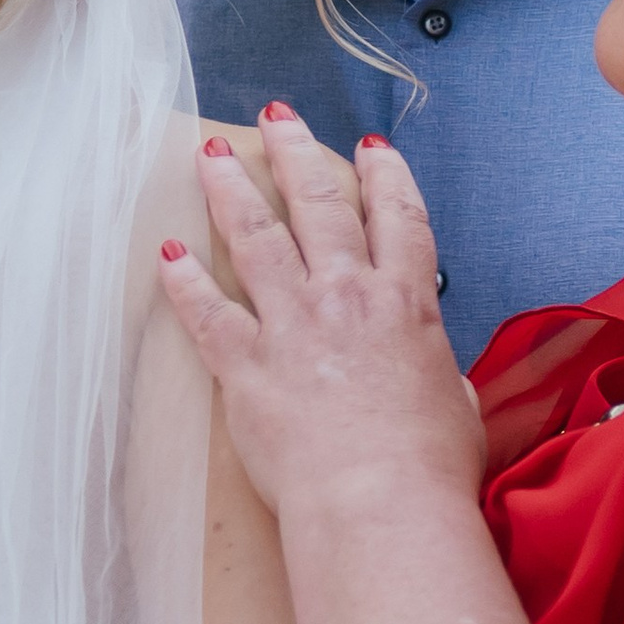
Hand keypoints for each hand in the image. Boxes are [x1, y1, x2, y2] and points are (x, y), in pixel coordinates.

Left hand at [159, 110, 484, 529]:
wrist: (379, 504)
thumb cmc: (429, 469)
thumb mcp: (458, 407)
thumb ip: (439, 376)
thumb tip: (436, 380)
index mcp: (407, 304)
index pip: (399, 218)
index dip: (386, 176)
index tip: (371, 147)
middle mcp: (347, 297)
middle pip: (319, 203)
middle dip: (295, 153)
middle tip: (276, 119)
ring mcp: (292, 325)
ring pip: (257, 237)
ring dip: (230, 190)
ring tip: (210, 156)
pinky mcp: (246, 365)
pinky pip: (206, 312)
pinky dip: (183, 282)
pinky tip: (166, 254)